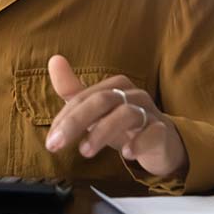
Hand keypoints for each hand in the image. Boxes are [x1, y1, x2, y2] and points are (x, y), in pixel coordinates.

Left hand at [44, 54, 187, 178]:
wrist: (163, 143)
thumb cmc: (124, 125)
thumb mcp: (97, 111)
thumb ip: (73, 91)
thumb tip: (54, 59)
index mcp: (115, 86)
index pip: (83, 97)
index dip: (64, 118)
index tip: (51, 141)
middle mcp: (132, 95)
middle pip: (102, 100)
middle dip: (76, 122)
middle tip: (56, 144)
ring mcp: (149, 112)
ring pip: (126, 114)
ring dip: (102, 132)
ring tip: (85, 151)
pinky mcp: (163, 132)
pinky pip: (153, 132)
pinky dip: (139, 142)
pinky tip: (126, 154)